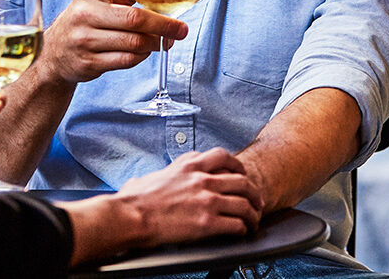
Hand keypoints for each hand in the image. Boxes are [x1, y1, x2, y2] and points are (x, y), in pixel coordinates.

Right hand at [38, 0, 188, 84]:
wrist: (55, 52)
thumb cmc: (89, 18)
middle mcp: (84, 13)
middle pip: (132, 18)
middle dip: (163, 24)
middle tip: (181, 28)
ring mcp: (84, 39)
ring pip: (133, 42)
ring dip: (156, 42)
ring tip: (167, 40)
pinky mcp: (89, 63)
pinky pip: (126, 59)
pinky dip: (142, 55)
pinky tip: (146, 50)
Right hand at [118, 148, 262, 243]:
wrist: (131, 216)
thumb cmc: (137, 198)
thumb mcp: (158, 173)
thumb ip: (170, 171)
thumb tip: (163, 178)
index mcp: (190, 164)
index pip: (223, 156)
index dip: (238, 166)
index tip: (241, 173)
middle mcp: (202, 179)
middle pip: (241, 180)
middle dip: (253, 192)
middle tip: (256, 201)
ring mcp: (207, 200)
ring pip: (244, 203)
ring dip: (253, 214)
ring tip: (254, 221)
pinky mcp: (206, 222)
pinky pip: (236, 224)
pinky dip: (243, 229)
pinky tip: (243, 233)